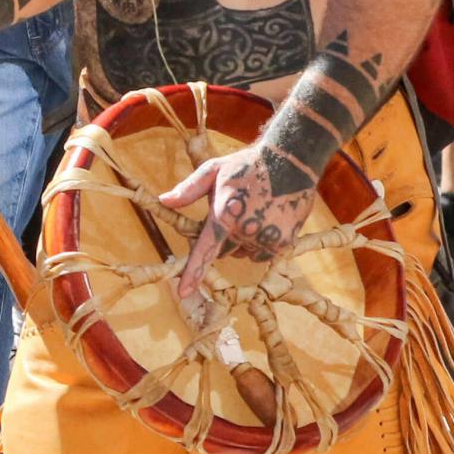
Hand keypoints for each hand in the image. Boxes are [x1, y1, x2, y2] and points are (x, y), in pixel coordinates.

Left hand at [161, 141, 310, 305]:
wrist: (290, 161)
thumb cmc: (246, 164)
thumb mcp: (213, 170)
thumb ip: (188, 189)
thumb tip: (163, 200)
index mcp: (224, 214)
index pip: (205, 251)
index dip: (193, 274)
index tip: (184, 292)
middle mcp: (245, 231)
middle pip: (225, 251)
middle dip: (225, 238)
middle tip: (236, 211)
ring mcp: (266, 239)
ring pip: (244, 253)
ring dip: (245, 240)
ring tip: (255, 211)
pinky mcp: (283, 243)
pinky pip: (263, 254)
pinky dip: (262, 243)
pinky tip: (267, 219)